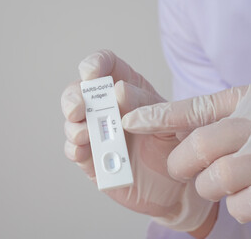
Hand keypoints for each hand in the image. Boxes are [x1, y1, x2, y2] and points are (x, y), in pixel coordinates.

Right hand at [61, 50, 213, 231]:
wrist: (178, 185)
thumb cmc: (175, 147)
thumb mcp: (171, 121)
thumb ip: (147, 105)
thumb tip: (119, 91)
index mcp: (128, 90)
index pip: (106, 66)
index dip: (95, 64)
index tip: (91, 74)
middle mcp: (108, 109)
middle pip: (79, 92)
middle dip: (74, 97)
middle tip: (79, 109)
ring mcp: (98, 134)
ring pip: (73, 122)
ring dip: (74, 125)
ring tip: (85, 134)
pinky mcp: (92, 159)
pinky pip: (75, 151)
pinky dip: (74, 149)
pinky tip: (82, 151)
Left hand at [123, 77, 250, 222]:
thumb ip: (223, 111)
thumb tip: (174, 124)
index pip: (196, 106)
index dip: (157, 115)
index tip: (128, 120)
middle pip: (200, 147)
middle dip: (182, 164)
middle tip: (183, 168)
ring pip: (218, 179)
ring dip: (211, 186)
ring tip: (225, 182)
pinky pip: (245, 205)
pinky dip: (240, 207)